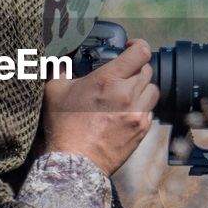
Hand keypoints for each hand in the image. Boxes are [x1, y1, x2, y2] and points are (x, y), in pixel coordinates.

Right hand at [41, 38, 159, 175]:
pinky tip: (126, 112)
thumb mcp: (54, 91)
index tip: (130, 48)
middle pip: (147, 70)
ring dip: (142, 88)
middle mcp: (128, 94)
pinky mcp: (141, 130)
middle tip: (123, 74)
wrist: (75, 161)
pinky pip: (150, 111)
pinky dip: (141, 108)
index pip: (140, 52)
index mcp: (108, 79)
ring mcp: (137, 113)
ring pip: (153, 90)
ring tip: (127, 93)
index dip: (137, 46)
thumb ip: (60, 70)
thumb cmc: (63, 127)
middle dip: (135, 69)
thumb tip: (59, 61)